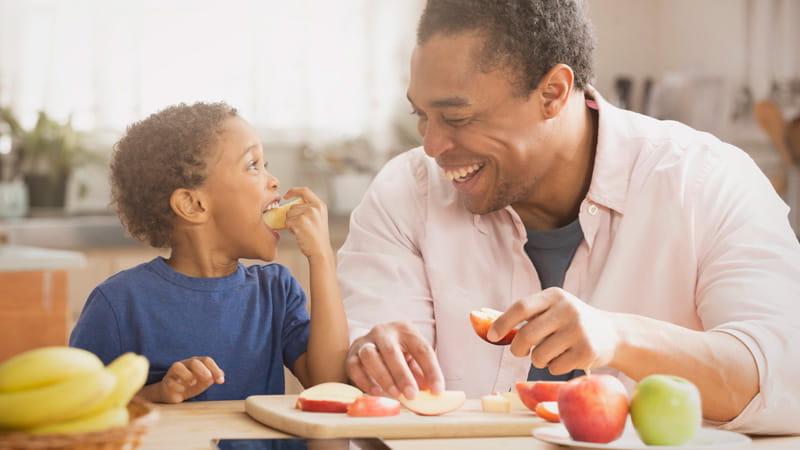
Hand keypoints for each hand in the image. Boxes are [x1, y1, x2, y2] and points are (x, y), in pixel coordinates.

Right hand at [157, 356, 224, 402]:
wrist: (173, 393)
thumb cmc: (191, 384)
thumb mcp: (204, 381)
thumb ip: (213, 378)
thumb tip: (221, 377)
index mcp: (196, 362)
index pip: (207, 360)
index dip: (215, 369)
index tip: (221, 381)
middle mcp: (185, 364)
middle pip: (194, 362)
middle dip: (203, 371)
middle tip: (209, 380)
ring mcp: (173, 372)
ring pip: (177, 367)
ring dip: (187, 375)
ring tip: (192, 383)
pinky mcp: (166, 382)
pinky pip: (170, 382)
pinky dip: (178, 386)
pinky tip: (182, 390)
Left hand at [283, 187, 332, 260]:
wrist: (320, 251)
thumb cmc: (317, 238)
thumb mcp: (318, 218)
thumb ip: (308, 209)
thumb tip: (290, 206)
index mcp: (320, 205)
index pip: (305, 191)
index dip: (293, 191)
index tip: (286, 195)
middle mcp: (315, 208)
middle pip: (293, 206)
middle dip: (291, 216)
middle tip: (299, 226)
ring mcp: (308, 214)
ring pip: (289, 214)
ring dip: (291, 222)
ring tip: (301, 230)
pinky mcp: (300, 222)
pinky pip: (287, 222)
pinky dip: (290, 228)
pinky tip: (299, 234)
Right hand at [346, 322, 443, 399]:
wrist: (374, 344)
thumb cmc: (400, 354)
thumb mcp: (414, 358)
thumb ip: (423, 374)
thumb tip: (433, 394)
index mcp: (406, 330)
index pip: (422, 349)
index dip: (431, 371)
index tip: (437, 391)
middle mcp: (383, 332)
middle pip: (392, 351)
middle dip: (402, 375)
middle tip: (412, 395)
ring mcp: (365, 342)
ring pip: (370, 356)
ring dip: (383, 377)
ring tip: (395, 394)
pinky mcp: (351, 354)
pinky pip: (355, 367)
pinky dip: (365, 381)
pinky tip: (377, 392)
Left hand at [488, 287, 620, 374]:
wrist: (613, 334)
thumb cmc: (571, 322)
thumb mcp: (553, 309)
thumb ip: (527, 316)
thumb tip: (490, 328)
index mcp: (554, 296)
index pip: (521, 307)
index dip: (503, 322)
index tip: (492, 336)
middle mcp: (567, 310)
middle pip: (527, 335)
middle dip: (517, 348)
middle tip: (519, 352)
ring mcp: (579, 330)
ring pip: (539, 355)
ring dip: (539, 359)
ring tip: (551, 352)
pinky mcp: (587, 351)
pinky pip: (554, 367)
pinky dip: (554, 367)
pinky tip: (567, 358)